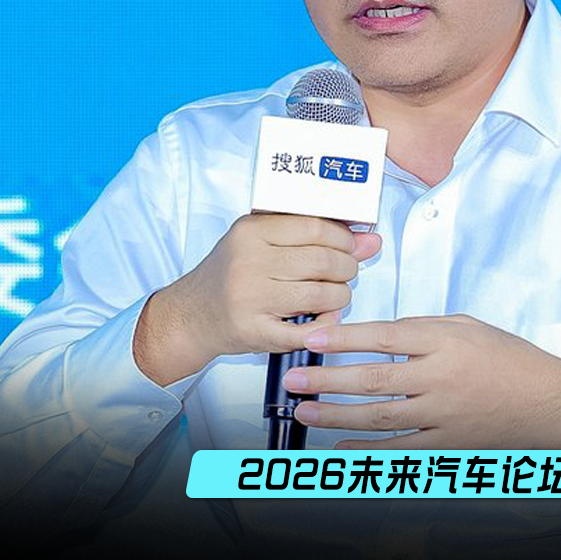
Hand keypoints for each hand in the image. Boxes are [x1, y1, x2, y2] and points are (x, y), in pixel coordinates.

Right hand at [133, 214, 381, 384]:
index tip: (354, 244)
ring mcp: (251, 298)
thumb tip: (370, 240)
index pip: (315, 227)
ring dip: (341, 297)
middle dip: (347, 268)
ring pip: (321, 296)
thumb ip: (310, 236)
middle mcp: (249, 262)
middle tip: (348, 271)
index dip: (344, 237)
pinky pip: (307, 331)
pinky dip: (326, 326)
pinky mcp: (254, 332)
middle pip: (322, 261)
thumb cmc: (231, 273)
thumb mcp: (260, 241)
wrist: (191, 315)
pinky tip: (325, 319)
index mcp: (251, 231)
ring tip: (337, 294)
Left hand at [282, 314, 560, 449]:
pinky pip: (400, 449)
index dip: (344, 339)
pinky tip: (339, 446)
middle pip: (373, 380)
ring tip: (304, 410)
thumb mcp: (467, 325)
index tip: (312, 337)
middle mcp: (440, 378)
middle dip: (327, 379)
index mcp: (444, 341)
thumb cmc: (508, 357)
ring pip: (379, 418)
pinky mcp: (446, 443)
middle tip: (293, 378)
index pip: (383, 337)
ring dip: (337, 415)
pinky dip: (367, 450)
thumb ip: (422, 327)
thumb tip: (380, 333)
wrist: (548, 401)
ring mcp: (442, 414)